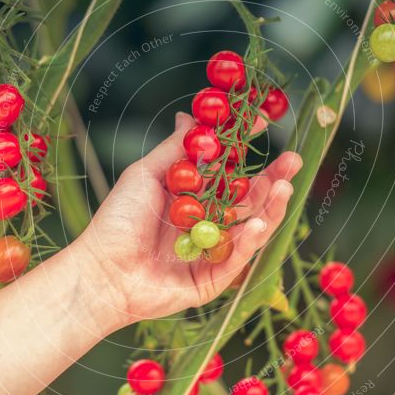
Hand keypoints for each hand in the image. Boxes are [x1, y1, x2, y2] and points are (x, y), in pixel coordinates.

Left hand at [73, 112, 300, 324]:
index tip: (264, 123)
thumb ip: (176, 149)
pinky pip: (238, 257)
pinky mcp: (214, 278)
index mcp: (193, 197)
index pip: (230, 171)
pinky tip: (259, 223)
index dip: (248, 149)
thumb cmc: (117, 221)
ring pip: (252, 227)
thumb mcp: (147, 174)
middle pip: (250, 199)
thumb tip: (189, 116)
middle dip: (274, 179)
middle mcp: (208, 222)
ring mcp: (213, 250)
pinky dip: (250, 240)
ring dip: (271, 207)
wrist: (102, 270)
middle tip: (293, 160)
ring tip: (285, 186)